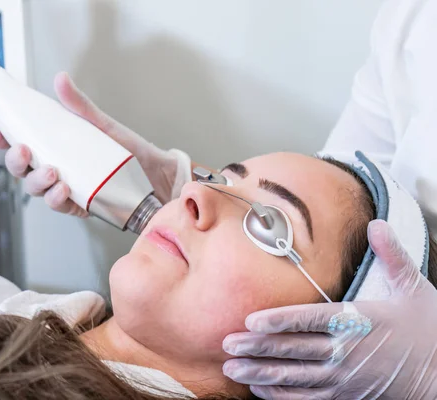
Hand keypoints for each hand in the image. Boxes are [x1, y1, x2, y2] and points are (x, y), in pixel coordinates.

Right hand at [0, 72, 189, 216]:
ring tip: (52, 172)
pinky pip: (61, 206)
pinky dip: (58, 199)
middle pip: (23, 169)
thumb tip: (60, 79)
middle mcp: (58, 168)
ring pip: (37, 189)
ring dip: (37, 182)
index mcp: (57, 147)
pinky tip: (63, 190)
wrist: (157, 175)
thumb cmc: (129, 151)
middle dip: (15, 162)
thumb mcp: (103, 125)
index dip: (2, 139)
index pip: (21, 143)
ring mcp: (68, 188)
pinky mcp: (81, 205)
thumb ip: (80, 106)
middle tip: (22, 151)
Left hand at [222, 219, 436, 399]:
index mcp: (356, 321)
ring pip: (294, 377)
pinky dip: (280, 394)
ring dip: (260, 373)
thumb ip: (391, 255)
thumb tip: (377, 223)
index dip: (279, 321)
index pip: (309, 320)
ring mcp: (343, 378)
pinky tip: (259, 388)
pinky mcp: (344, 395)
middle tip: (227, 343)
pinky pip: (306, 398)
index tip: (250, 320)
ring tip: (232, 369)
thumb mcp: (413, 288)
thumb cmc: (425, 329)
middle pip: (293, 350)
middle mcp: (345, 351)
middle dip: (257, 347)